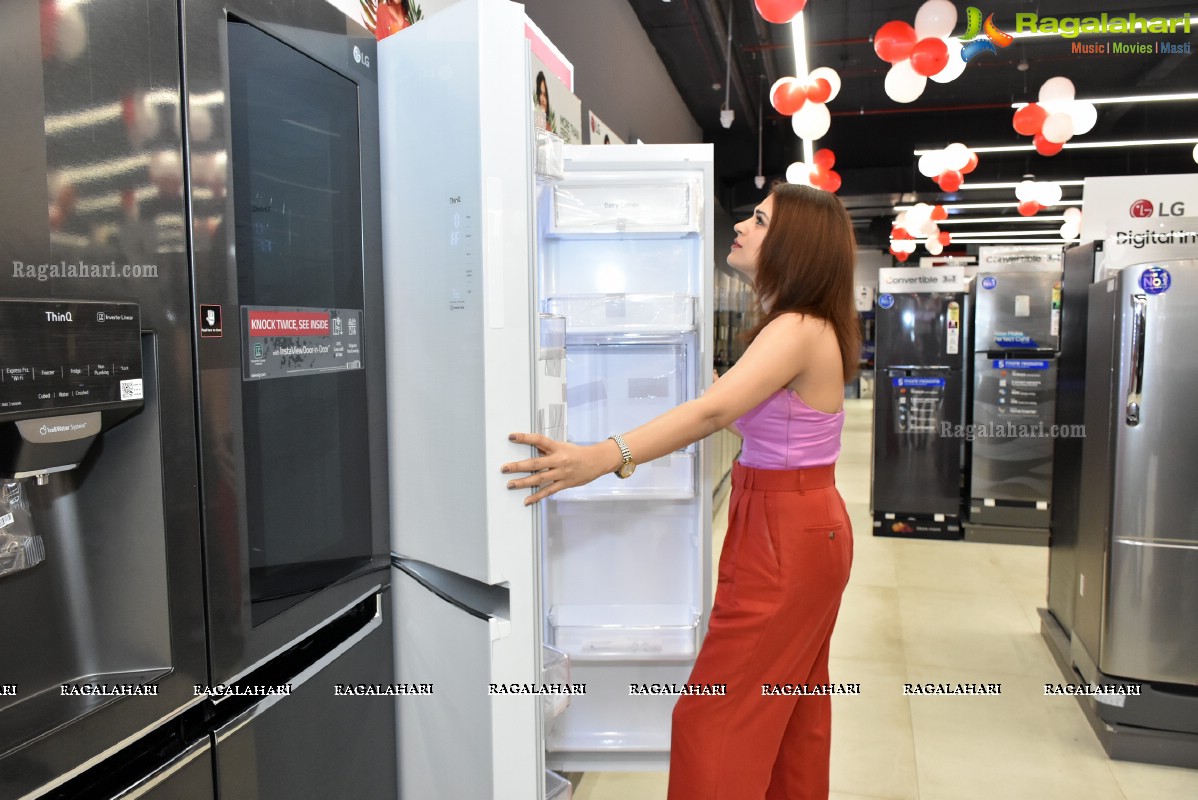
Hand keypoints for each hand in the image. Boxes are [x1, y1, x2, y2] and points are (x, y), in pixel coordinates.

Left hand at [501, 433, 619, 504]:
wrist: (596, 461)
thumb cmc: (577, 453)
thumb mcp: (562, 446)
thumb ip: (547, 448)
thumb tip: (530, 446)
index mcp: (557, 447)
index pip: (539, 440)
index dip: (525, 438)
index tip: (511, 437)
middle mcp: (558, 460)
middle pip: (535, 463)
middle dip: (518, 466)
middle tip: (504, 468)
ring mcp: (561, 473)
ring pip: (539, 479)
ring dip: (523, 483)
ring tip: (510, 484)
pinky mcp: (564, 484)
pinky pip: (548, 491)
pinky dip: (536, 496)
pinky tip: (526, 500)